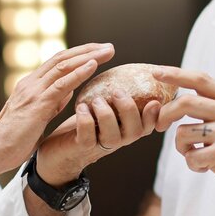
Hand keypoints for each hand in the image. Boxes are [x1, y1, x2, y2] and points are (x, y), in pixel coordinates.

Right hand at [0, 43, 114, 182]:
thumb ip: (50, 103)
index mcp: (30, 86)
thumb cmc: (14, 140)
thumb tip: (67, 93)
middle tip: (108, 47)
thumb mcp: (36, 116)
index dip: (78, 55)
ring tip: (107, 51)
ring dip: (88, 56)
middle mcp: (31, 83)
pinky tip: (93, 65)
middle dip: (87, 50)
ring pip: (63, 66)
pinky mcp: (37, 104)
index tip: (97, 52)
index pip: (57, 63)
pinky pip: (61, 84)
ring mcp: (33, 92)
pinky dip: (78, 73)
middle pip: (62, 58)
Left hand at [35, 91, 161, 185]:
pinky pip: (88, 135)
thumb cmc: (86, 122)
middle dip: (129, 109)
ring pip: (113, 135)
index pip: (150, 124)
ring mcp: (101, 144)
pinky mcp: (83, 146)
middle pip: (136, 130)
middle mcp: (119, 138)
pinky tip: (81, 107)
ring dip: (106, 114)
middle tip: (117, 91)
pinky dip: (85, 120)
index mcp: (128, 127)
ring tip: (96, 99)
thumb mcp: (108, 107)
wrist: (59, 148)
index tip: (153, 101)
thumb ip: (121, 95)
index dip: (155, 115)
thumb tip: (135, 67)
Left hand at [152, 66, 214, 202]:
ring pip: (182, 133)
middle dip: (165, 114)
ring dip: (181, 147)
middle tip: (160, 126)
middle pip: (184, 102)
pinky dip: (193, 164)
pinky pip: (190, 156)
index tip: (156, 72)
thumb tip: (181, 99)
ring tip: (196, 154)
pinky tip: (207, 167)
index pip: (199, 79)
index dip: (175, 74)